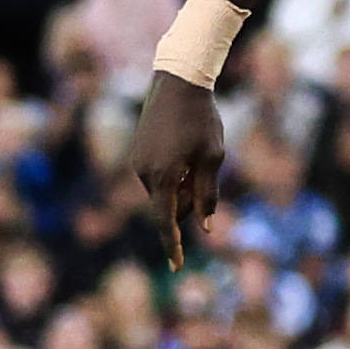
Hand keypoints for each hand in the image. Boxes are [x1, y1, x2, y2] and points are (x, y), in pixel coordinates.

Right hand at [126, 71, 227, 270]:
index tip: (176, 267)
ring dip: (181, 188)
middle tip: (204, 180)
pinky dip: (172, 176)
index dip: (173, 246)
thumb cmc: (200, 119)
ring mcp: (137, 162)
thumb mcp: (212, 158)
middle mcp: (143, 174)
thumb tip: (205, 226)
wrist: (177, 81)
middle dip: (187, 205)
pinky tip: (184, 151)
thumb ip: (207, 194)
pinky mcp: (137, 152)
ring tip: (195, 158)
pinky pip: (156, 176)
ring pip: (162, 192)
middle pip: (167, 207)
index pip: (166, 223)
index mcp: (162, 178)